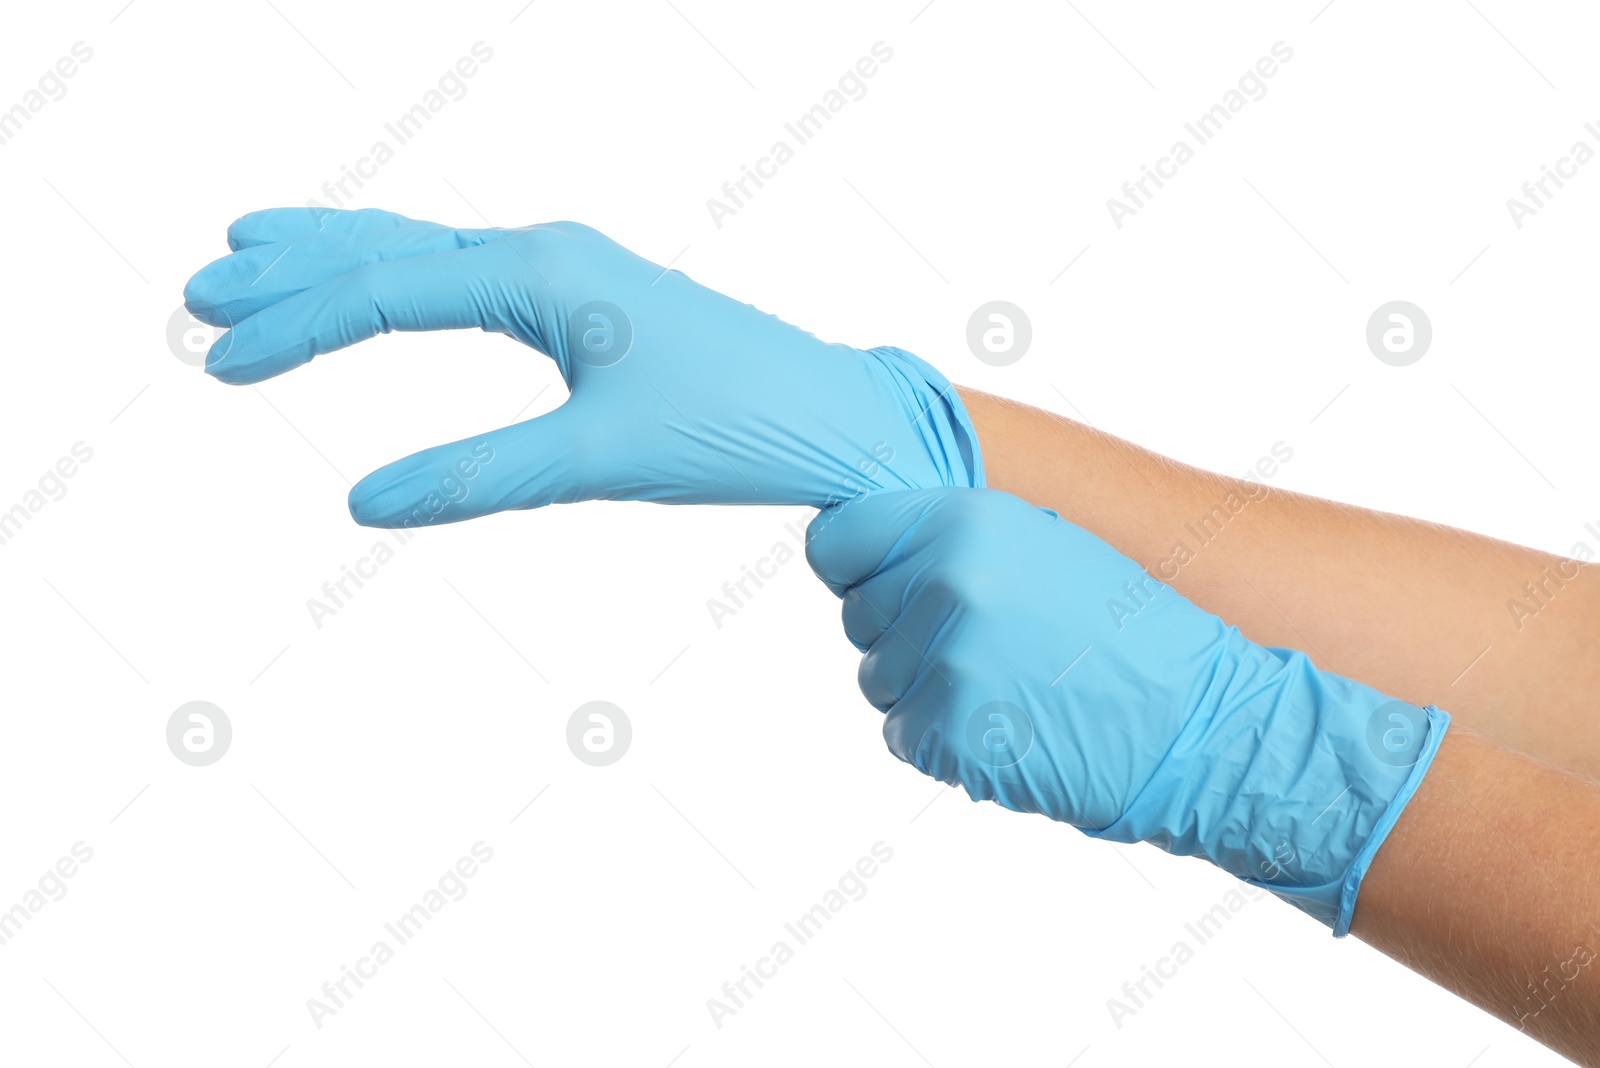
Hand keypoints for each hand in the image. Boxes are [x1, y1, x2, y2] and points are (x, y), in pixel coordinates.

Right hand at [183, 208, 981, 524]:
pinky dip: (410, 278)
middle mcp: (549, 254)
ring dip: (344, 257)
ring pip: (431, 250)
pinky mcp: (592, 305)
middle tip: (204, 282)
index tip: (219, 359)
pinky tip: (394, 288)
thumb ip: (480, 477)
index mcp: (543, 271)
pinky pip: (473, 275)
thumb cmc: (738, 424)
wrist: (836, 418)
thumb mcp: (601, 457)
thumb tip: (362, 505)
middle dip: (295, 264)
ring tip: (261, 253)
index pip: (387, 288)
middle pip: (392, 244)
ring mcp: (572, 274)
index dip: (297, 325)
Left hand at [804, 487, 1448, 933]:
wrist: (1196, 721)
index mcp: (964, 522)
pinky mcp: (951, 736)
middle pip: (857, 613)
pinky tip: (1006, 721)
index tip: (887, 578)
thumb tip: (867, 545)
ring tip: (1004, 680)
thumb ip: (950, 536)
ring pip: (878, 677)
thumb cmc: (1125, 629)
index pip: (838, 541)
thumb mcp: (1042, 543)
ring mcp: (945, 664)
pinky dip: (941, 737)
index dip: (859, 562)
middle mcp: (945, 585)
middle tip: (983, 641)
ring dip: (923, 685)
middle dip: (902, 629)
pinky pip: (904, 733)